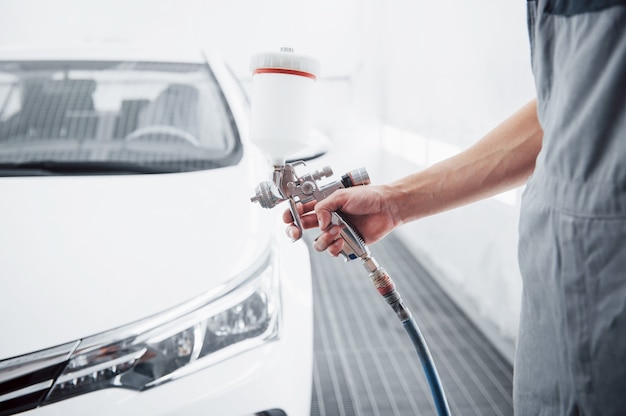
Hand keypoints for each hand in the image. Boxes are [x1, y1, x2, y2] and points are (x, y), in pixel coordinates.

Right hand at [283, 185, 399, 256]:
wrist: (386, 208)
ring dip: (323, 238)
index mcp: (324, 205)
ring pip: (317, 243)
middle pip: (302, 228)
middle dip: (294, 231)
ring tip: (336, 230)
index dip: (291, 214)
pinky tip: (342, 240)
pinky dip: (334, 247)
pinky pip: (332, 251)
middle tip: (296, 232)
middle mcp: (327, 219)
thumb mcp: (341, 195)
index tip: (289, 217)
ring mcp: (335, 232)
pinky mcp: (345, 243)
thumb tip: (319, 222)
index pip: (300, 211)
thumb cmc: (368, 197)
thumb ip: (324, 207)